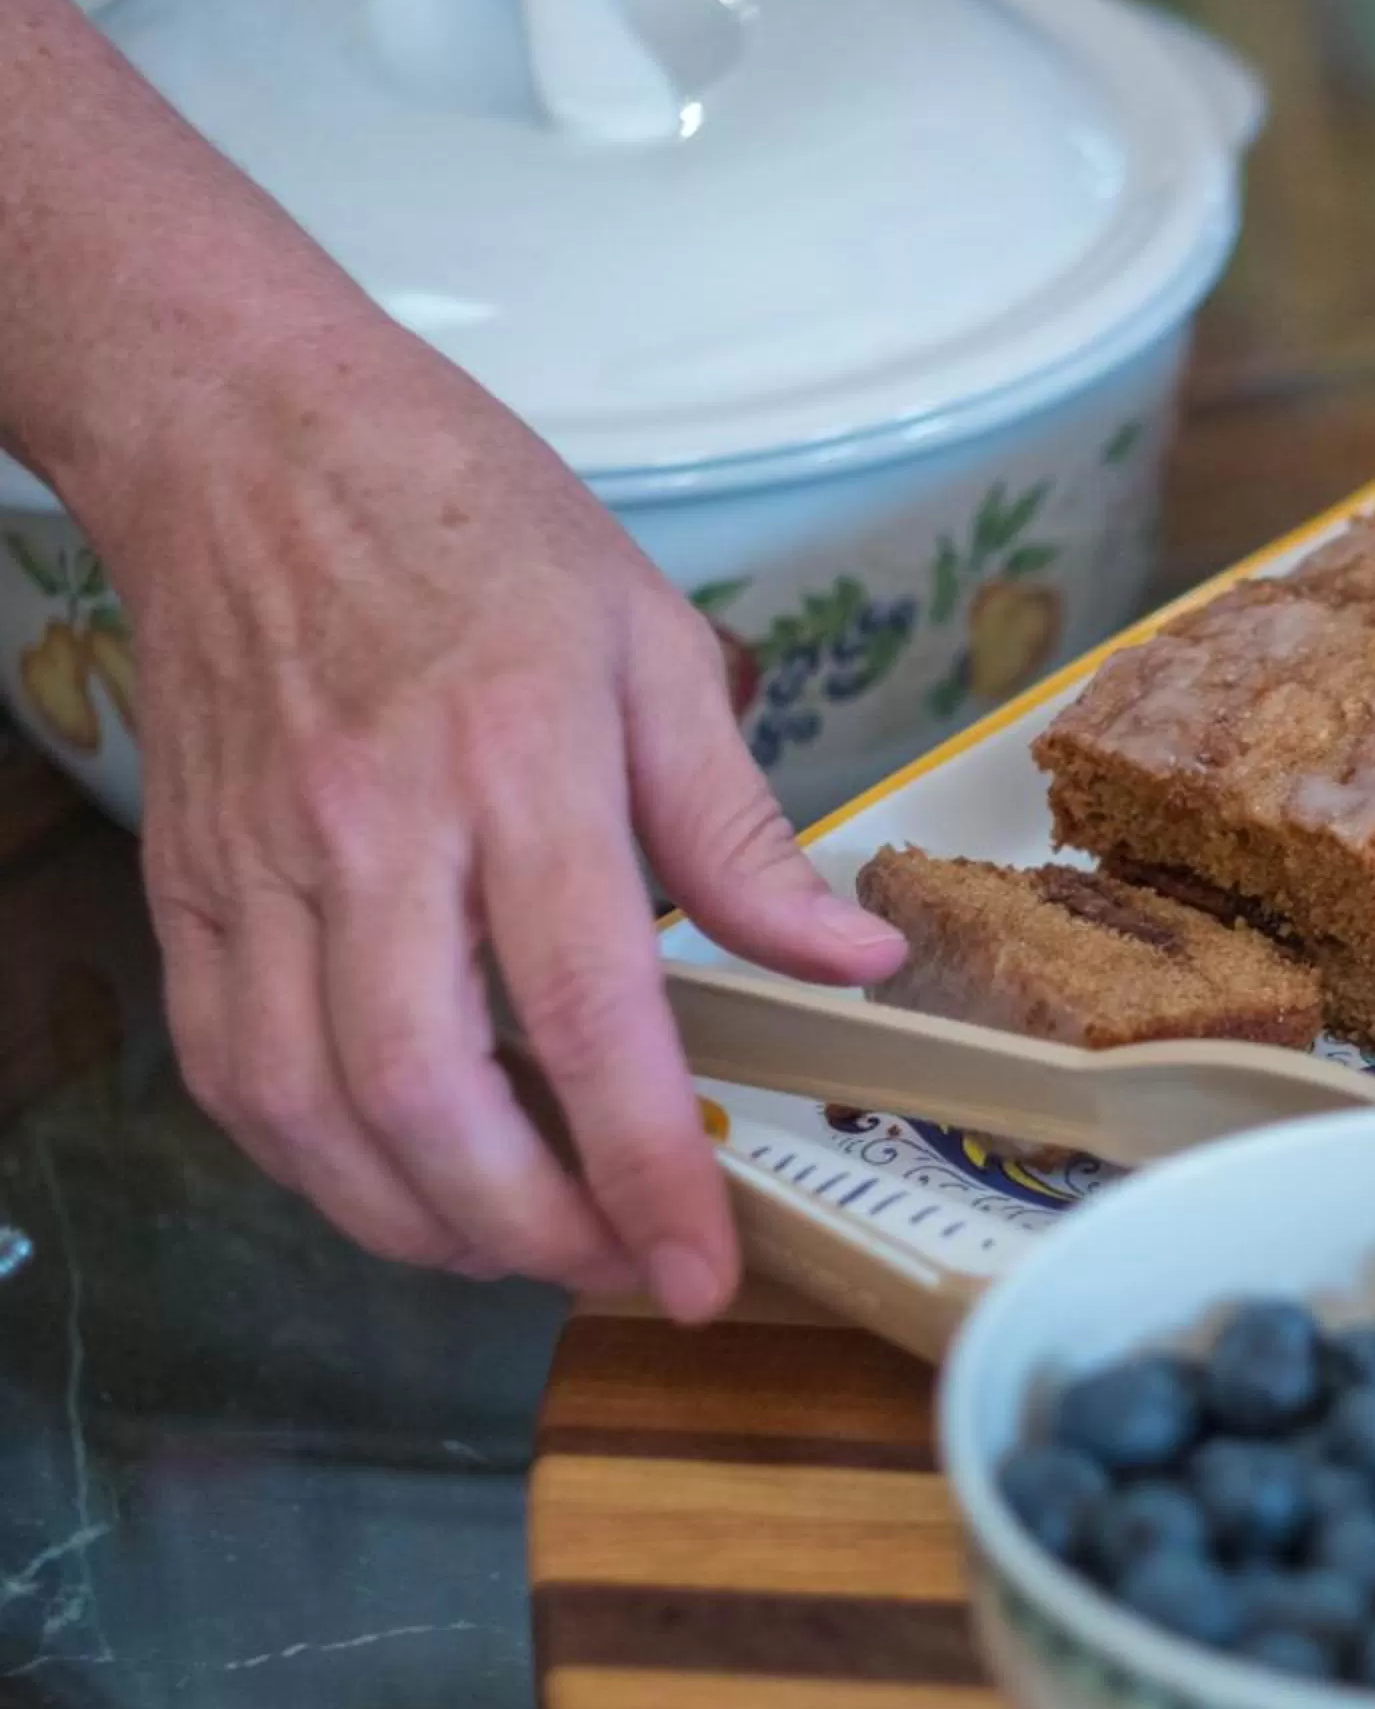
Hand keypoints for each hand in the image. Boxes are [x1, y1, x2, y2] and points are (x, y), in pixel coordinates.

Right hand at [87, 322, 904, 1315]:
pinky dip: (314, 1163)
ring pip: (313, 1113)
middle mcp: (374, 829)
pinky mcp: (189, 884)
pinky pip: (231, 1072)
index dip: (646, 1166)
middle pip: (429, 1099)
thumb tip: (851, 960)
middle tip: (625, 1274)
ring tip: (528, 1249)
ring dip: (420, 1226)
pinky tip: (397, 1179)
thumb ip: (742, 828)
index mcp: (519, 762)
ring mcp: (260, 865)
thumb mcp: (654, 643)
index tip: (703, 1268)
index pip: (589, 1012)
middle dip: (533, 1234)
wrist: (247, 433)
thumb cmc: (467, 521)